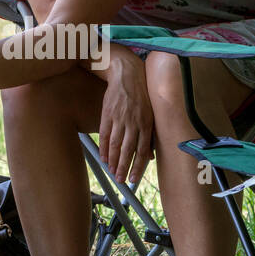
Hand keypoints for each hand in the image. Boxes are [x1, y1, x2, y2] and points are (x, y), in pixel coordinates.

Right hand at [99, 52, 153, 184]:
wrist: (127, 75)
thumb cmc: (141, 96)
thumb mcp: (150, 114)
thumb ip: (149, 135)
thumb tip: (150, 156)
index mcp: (146, 124)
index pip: (142, 151)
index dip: (138, 167)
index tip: (133, 179)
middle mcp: (133, 123)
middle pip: (127, 150)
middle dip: (123, 168)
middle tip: (120, 180)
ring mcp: (119, 119)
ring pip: (115, 145)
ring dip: (113, 161)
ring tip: (112, 172)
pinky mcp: (107, 114)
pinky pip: (104, 134)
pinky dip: (103, 148)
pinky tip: (103, 157)